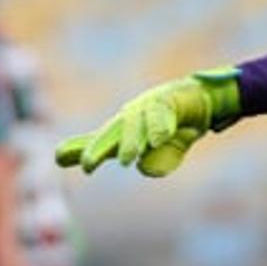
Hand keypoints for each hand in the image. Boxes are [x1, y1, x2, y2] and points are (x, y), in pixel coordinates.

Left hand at [55, 69, 241, 177]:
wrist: (202, 99)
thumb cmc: (173, 125)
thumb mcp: (159, 147)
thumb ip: (151, 160)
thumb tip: (143, 166)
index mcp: (126, 128)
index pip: (103, 140)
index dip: (86, 150)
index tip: (65, 161)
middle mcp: (133, 115)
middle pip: (113, 132)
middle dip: (99, 148)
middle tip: (87, 165)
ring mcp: (150, 105)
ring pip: (136, 124)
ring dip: (130, 141)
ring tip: (127, 160)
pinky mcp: (171, 99)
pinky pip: (162, 113)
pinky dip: (159, 127)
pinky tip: (158, 141)